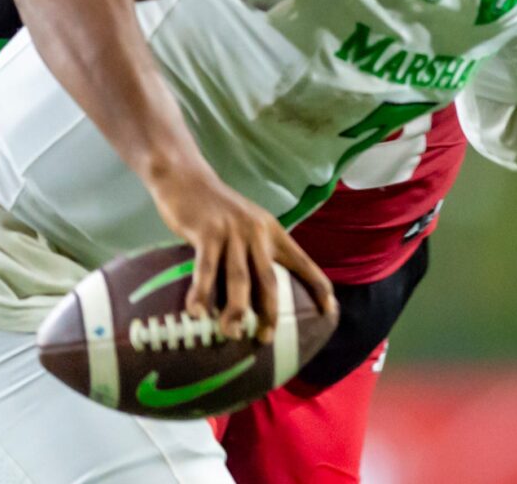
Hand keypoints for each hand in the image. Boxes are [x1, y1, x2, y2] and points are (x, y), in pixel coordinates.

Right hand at [146, 163, 335, 343]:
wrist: (186, 177)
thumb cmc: (215, 210)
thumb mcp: (245, 224)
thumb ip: (252, 252)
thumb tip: (254, 294)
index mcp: (271, 232)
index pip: (303, 262)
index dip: (318, 286)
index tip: (330, 311)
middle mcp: (257, 232)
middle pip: (269, 280)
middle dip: (270, 313)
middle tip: (264, 338)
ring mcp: (232, 232)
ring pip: (239, 279)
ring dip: (236, 310)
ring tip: (231, 332)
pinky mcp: (207, 232)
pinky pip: (205, 269)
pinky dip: (202, 292)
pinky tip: (197, 313)